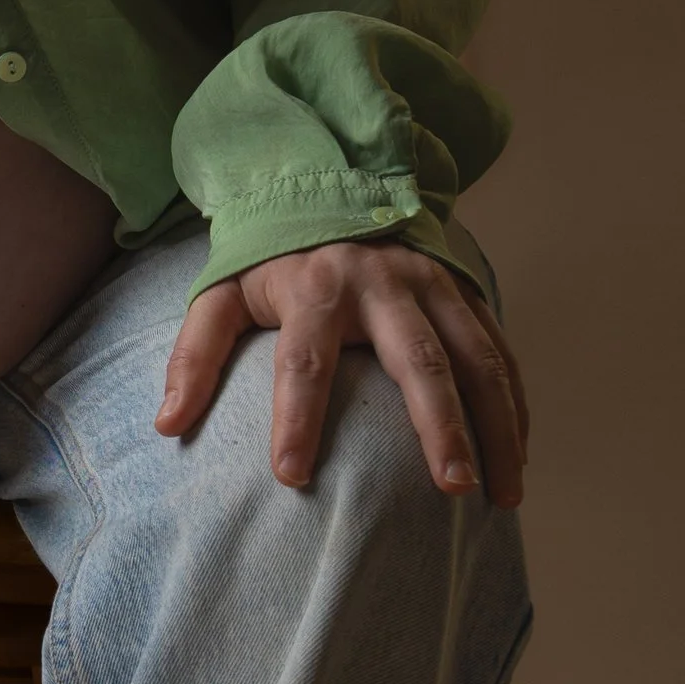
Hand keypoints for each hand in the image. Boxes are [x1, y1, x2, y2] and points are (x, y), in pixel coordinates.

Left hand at [155, 237, 527, 503]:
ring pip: (477, 359)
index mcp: (317, 286)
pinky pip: (501, 353)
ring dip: (496, 427)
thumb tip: (167, 424)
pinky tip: (518, 457)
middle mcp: (385, 283)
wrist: (333, 188)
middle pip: (417, 360)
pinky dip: (515, 406)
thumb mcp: (222, 294)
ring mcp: (434, 286)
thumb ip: (194, 355)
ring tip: (502, 495)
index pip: (304, 360)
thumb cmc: (275, 262)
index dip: (296, 418)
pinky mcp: (466, 292)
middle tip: (451, 488)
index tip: (292, 478)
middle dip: (439, 426)